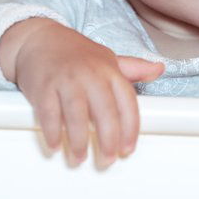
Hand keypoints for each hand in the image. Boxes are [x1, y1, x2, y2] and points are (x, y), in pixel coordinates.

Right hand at [12, 21, 164, 167]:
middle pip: (105, 112)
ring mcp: (66, 80)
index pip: (127, 102)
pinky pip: (49, 113)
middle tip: (107, 161)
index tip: (128, 150)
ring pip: (76, 115)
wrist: (38, 38)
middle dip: (108, 140)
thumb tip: (160, 69)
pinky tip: (56, 146)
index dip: (130, 129)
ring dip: (79, 141)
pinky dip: (52, 132)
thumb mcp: (107, 58)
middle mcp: (90, 74)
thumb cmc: (76, 53)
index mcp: (109, 70)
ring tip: (80, 158)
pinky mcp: (43, 86)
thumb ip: (133, 69)